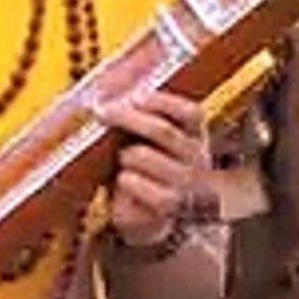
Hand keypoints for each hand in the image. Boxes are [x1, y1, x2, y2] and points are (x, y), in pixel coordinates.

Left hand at [101, 91, 208, 246]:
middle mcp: (196, 158)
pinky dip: (122, 179)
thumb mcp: (142, 137)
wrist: (143, 215)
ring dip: (123, 154)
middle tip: (102, 112)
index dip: (161, 101)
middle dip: (127, 117)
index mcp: (193, 135)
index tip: (132, 96)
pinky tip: (124, 182)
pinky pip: (134, 182)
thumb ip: (135, 112)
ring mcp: (186, 184)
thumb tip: (112, 82)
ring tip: (122, 161)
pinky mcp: (168, 206)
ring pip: (143, 155)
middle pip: (162, 130)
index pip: (190, 112)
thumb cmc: (140, 167)